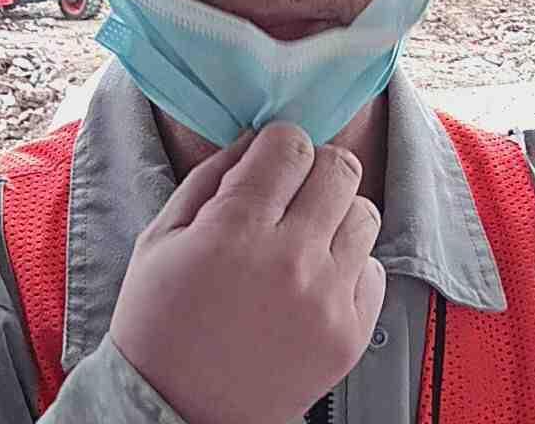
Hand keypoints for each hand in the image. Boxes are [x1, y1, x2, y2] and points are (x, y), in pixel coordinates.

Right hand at [110, 124, 385, 423]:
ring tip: (303, 240)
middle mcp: (290, 260)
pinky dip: (349, 266)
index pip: (291, 144)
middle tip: (290, 192)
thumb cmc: (159, 323)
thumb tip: (256, 138)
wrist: (175, 416)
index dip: (278, 144)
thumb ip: (210, 176)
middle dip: (313, 169)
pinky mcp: (350, 336)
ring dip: (335, 215)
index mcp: (235, 229)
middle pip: (339, 168)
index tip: (268, 161)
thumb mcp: (160, 237)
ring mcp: (326, 301)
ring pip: (364, 212)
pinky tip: (313, 282)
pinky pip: (375, 268)